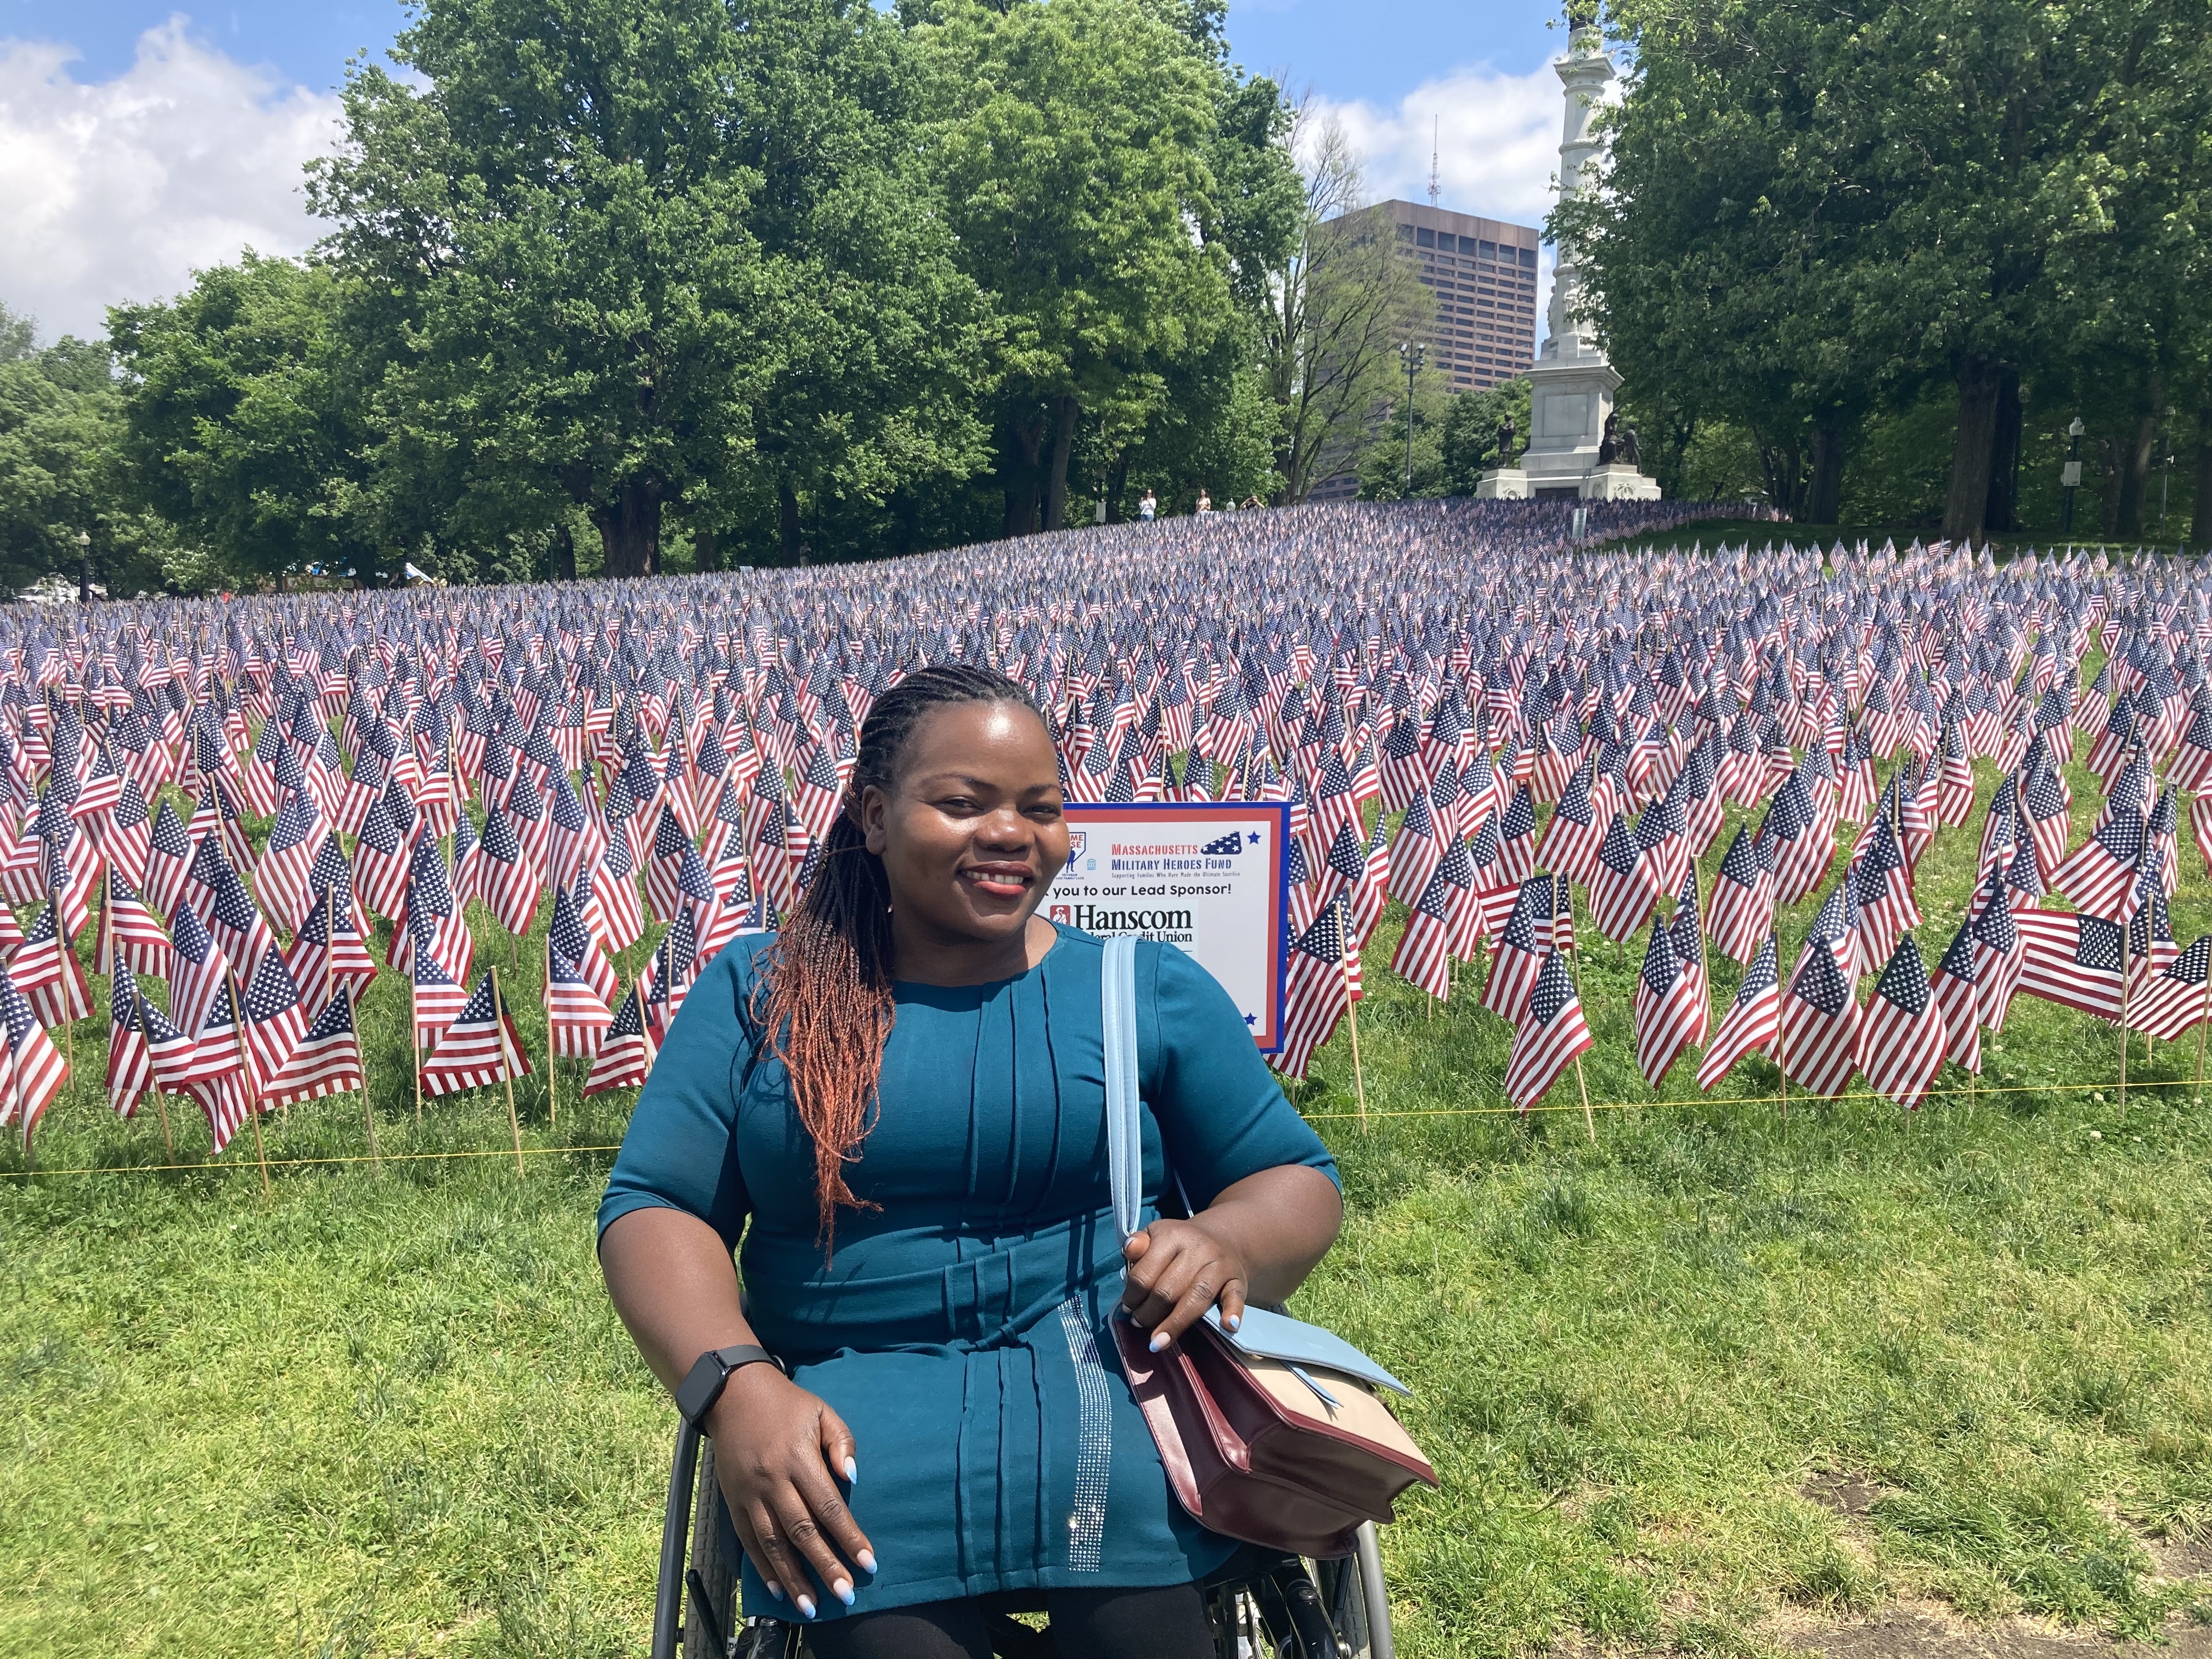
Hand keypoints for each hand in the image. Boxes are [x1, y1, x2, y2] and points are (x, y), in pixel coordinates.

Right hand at [707, 1365, 875, 1619]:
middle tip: (845, 1594)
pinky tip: (777, 1588)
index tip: (868, 1562)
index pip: (829, 1506)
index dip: (849, 1536)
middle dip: (825, 1566)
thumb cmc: (787, 1404)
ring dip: (793, 1577)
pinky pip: (748, 1540)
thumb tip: (852, 1476)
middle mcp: (773, 1480)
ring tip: (810, 1605)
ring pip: (773, 1543)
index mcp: (798, 1457)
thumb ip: (841, 1443)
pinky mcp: (733, 1501)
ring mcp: (750, 1494)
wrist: (734, 1394)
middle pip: (802, 1531)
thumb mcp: (822, 1412)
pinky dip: (762, 1567)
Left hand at [1120, 1216, 1248, 1351]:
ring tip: (1157, 1342)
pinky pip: (1235, 1297)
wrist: (1221, 1238)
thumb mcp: (1155, 1235)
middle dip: (1148, 1314)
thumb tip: (1129, 1250)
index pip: (1144, 1275)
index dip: (1132, 1297)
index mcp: (1172, 1235)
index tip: (1127, 1308)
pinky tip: (1226, 1326)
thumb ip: (1137, 1244)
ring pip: (1196, 1298)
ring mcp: (1220, 1265)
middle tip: (1139, 1323)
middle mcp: (1198, 1249)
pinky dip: (1232, 1312)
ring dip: (1174, 1324)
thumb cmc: (1180, 1244)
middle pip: (1167, 1291)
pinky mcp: (1237, 1279)